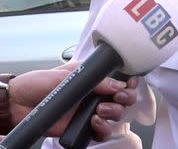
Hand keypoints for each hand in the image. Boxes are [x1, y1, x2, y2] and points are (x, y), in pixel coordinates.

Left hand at [7, 63, 137, 139]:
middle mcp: (95, 95)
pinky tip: (94, 122)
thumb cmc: (39, 82)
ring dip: (114, 112)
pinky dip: (102, 129)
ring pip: (116, 115)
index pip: (120, 80)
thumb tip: (117, 84)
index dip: (130, 82)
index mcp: (94, 79)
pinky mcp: (81, 128)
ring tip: (100, 110)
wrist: (18, 103)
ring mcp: (89, 112)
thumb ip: (93, 78)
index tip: (131, 83)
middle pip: (123, 99)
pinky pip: (100, 132)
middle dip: (126, 98)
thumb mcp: (68, 73)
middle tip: (119, 97)